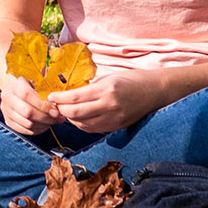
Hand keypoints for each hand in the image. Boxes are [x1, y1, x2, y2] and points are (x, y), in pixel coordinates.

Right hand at [0, 73, 61, 136]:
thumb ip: (44, 88)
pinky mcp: (8, 121)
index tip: (55, 110)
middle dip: (45, 117)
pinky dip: (36, 130)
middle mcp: (7, 97)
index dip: (43, 105)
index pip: (27, 95)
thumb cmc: (29, 83)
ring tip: (52, 121)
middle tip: (57, 117)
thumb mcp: (35, 80)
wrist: (13, 87)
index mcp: (14, 84)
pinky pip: (24, 130)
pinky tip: (45, 125)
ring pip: (26, 123)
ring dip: (43, 125)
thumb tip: (59, 101)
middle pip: (27, 112)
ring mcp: (6, 110)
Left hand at [47, 72, 166, 134]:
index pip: (75, 98)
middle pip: (76, 114)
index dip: (59, 98)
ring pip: (83, 124)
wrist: (156, 91)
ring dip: (71, 119)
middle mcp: (109, 105)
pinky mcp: (117, 127)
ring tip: (65, 111)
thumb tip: (70, 94)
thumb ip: (91, 87)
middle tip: (54, 105)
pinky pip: (93, 129)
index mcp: (107, 89)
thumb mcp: (110, 77)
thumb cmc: (133, 79)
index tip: (51, 96)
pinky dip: (82, 124)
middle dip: (61, 110)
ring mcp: (113, 119)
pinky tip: (79, 118)